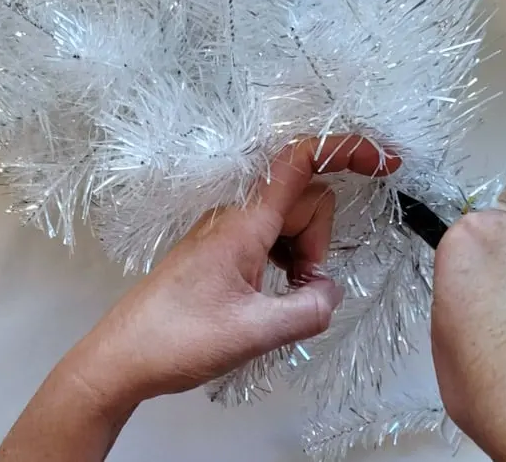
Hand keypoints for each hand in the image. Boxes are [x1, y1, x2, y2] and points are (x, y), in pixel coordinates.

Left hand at [69, 135, 398, 409]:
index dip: (345, 150)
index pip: (299, 163)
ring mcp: (226, 233)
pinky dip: (285, 259)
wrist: (122, 356)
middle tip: (302, 284)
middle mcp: (235, 218)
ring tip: (285, 296)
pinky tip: (273, 292)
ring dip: (303, 252)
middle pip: (303, 198)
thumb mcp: (256, 332)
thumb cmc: (178, 341)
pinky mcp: (220, 251)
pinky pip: (269, 238)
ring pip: (288, 220)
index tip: (383, 164)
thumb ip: (310, 309)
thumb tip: (330, 290)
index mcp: (244, 224)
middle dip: (319, 238)